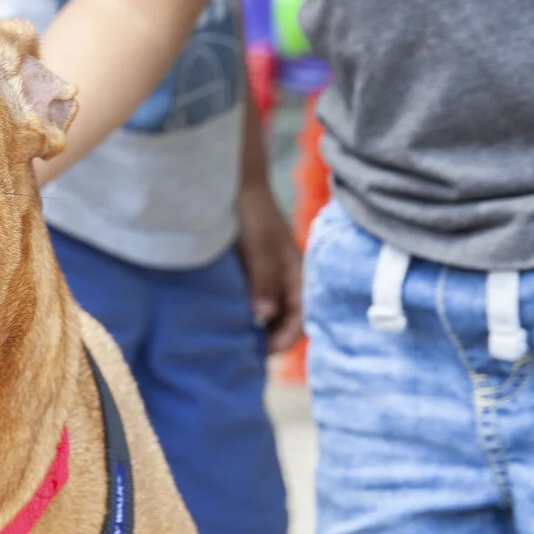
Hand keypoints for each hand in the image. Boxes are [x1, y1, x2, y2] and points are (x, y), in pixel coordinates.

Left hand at [237, 176, 304, 353]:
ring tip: (237, 340)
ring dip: (260, 326)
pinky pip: (258, 296)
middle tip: (246, 353)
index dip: (284, 338)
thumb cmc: (250, 211)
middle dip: (273, 337)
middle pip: (288, 318)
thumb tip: (263, 317)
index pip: (301, 317)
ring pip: (272, 309)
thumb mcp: (258, 247)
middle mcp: (287, 275)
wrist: (234, 180)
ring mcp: (272, 271)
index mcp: (297, 271)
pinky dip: (249, 311)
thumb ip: (263, 281)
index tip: (261, 352)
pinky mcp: (255, 266)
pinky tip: (232, 317)